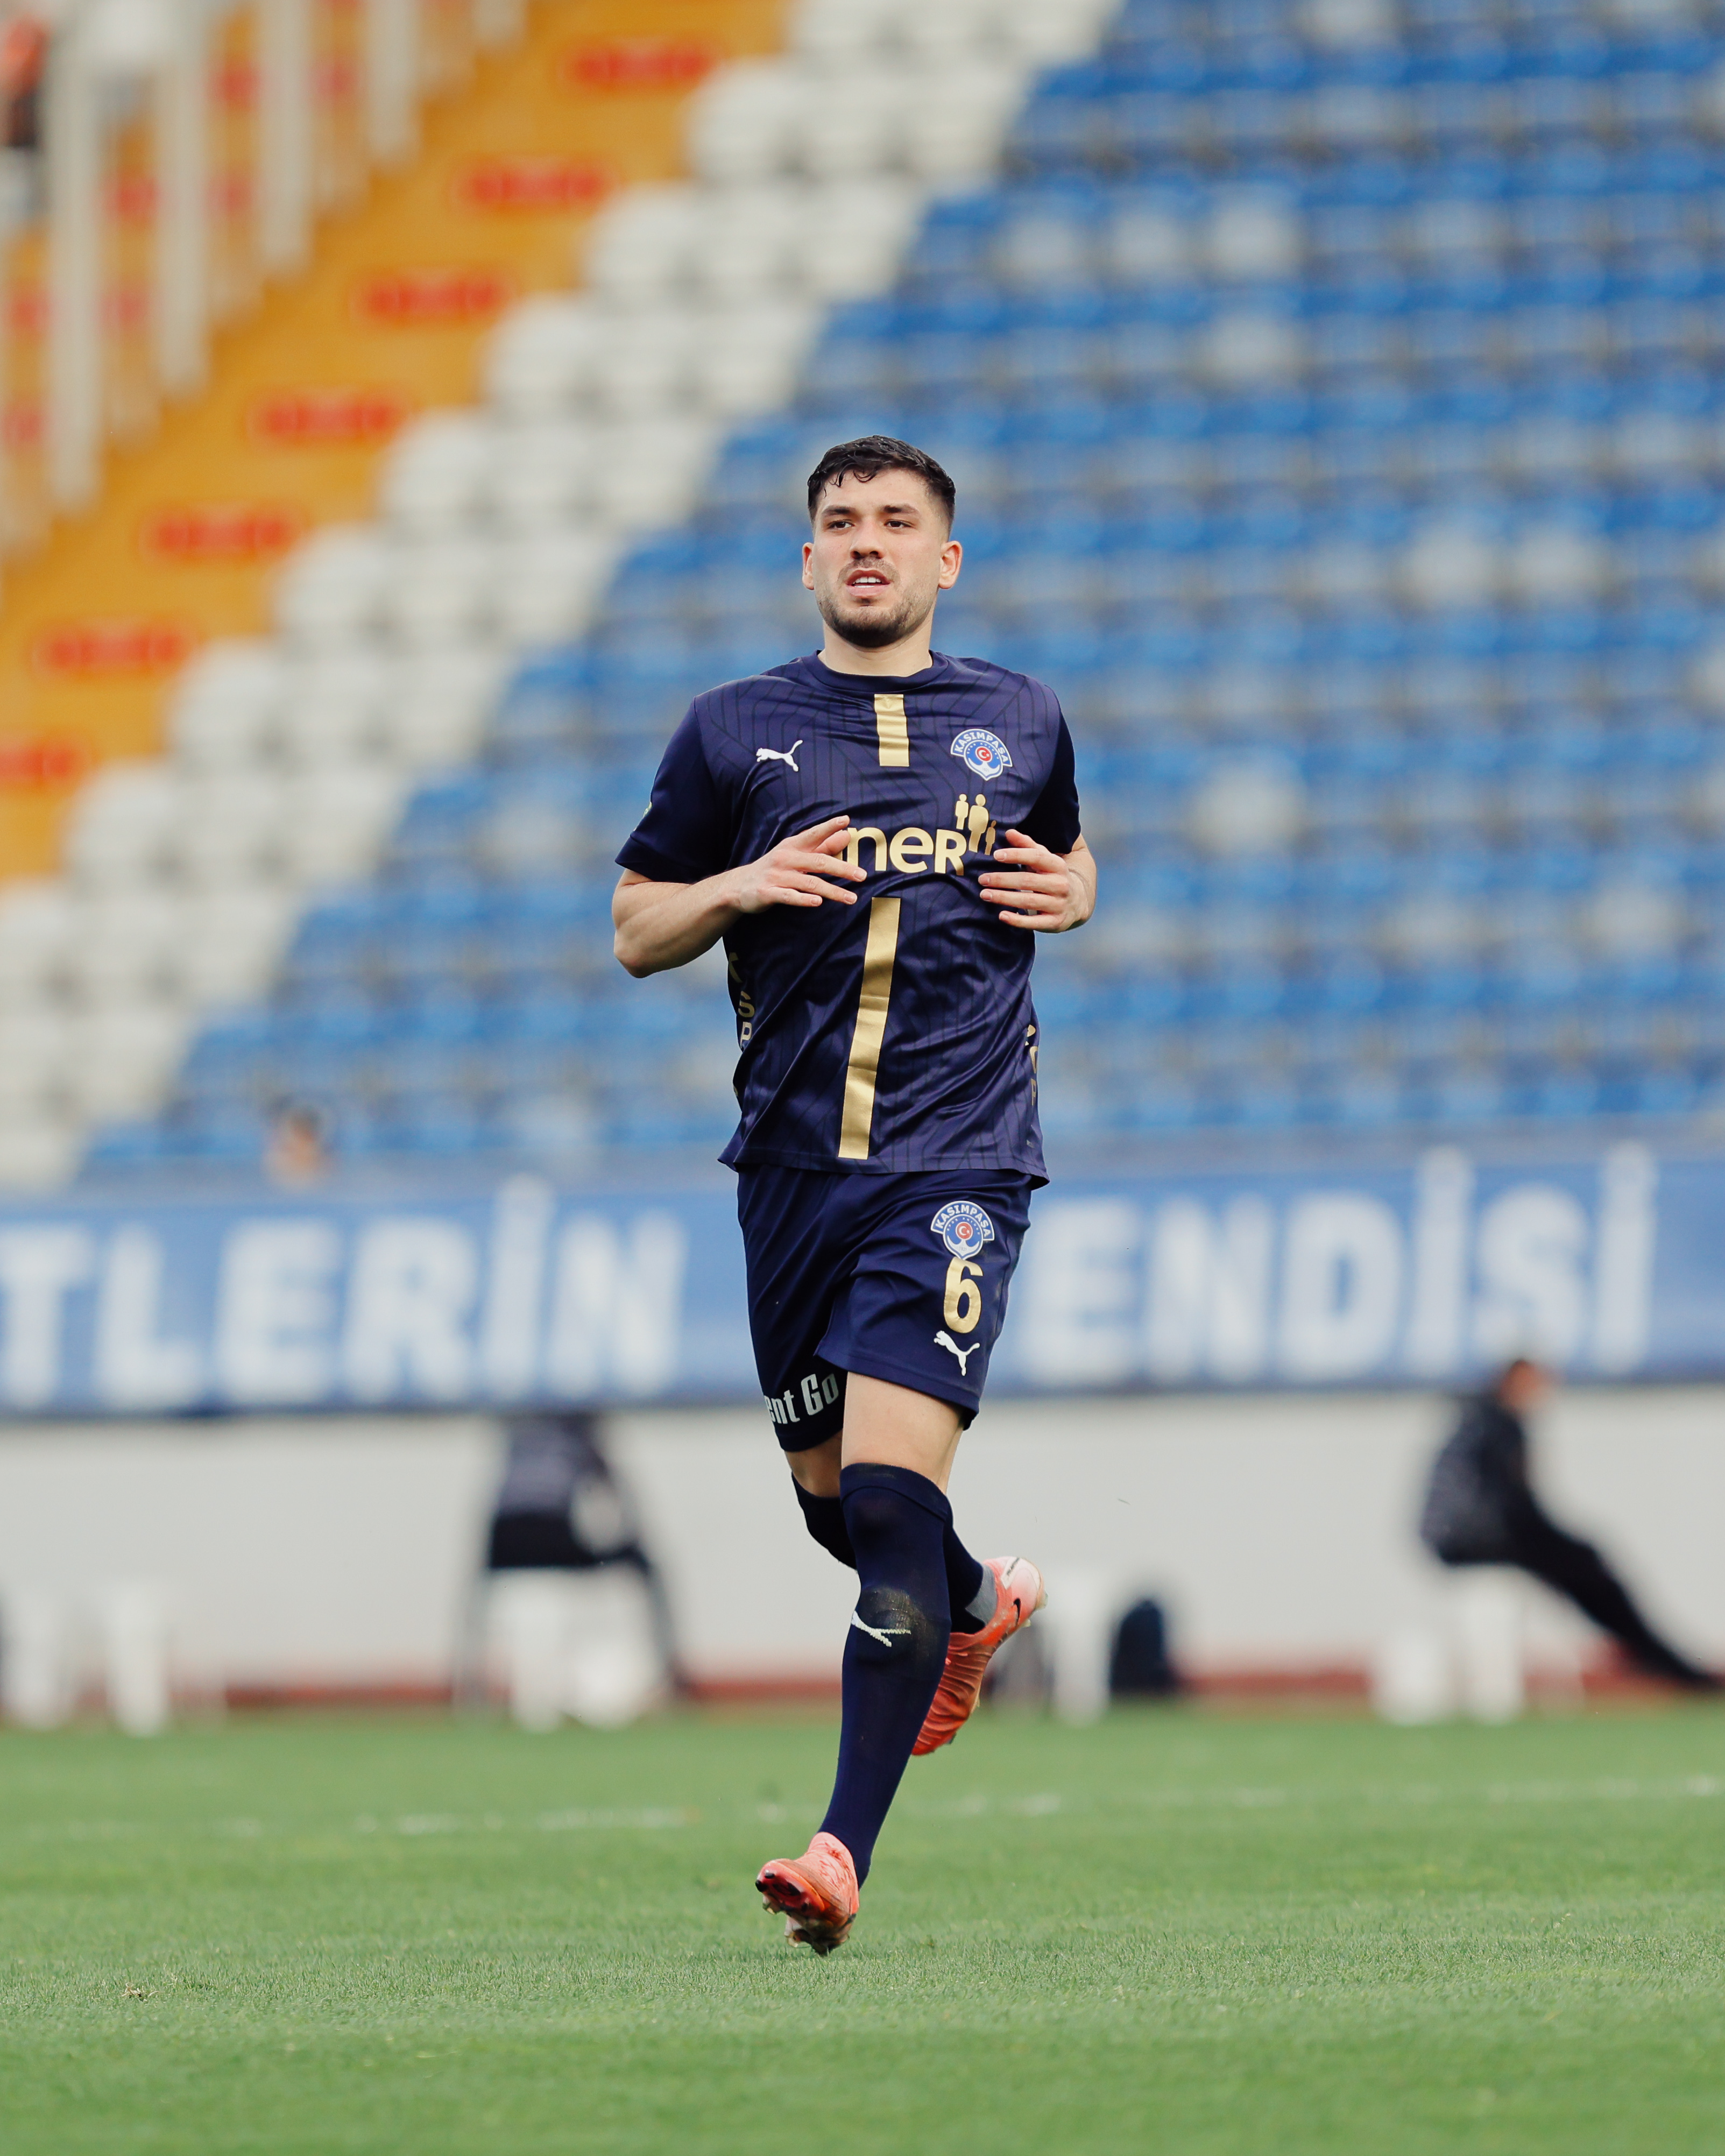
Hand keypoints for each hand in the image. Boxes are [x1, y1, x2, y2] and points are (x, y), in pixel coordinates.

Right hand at [726, 813, 864, 912]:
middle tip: (862, 875)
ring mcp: (776, 876)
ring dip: (831, 891)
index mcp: (792, 846)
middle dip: (841, 869)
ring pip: (808, 883)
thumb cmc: (775, 869)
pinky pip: (788, 896)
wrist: (739, 886)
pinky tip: (818, 903)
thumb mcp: (796, 855)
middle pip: (818, 862)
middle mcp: (785, 858)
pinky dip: (803, 899)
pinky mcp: (768, 893)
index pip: (813, 834)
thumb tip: (846, 835)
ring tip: (851, 898)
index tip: (846, 821)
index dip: (829, 827)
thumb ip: (822, 846)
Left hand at [977, 830, 1093, 932]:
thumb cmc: (1053, 876)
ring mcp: (1059, 904)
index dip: (1016, 855)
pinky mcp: (1055, 922)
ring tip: (985, 895)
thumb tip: (1009, 832)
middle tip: (982, 879)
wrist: (1079, 901)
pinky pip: (1035, 922)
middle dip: (1003, 879)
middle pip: (1028, 880)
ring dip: (1004, 898)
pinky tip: (1001, 915)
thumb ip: (1027, 846)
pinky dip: (1018, 920)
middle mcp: (1060, 884)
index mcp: (1057, 866)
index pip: (1037, 857)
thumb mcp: (1045, 859)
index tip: (996, 855)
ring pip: (1029, 900)